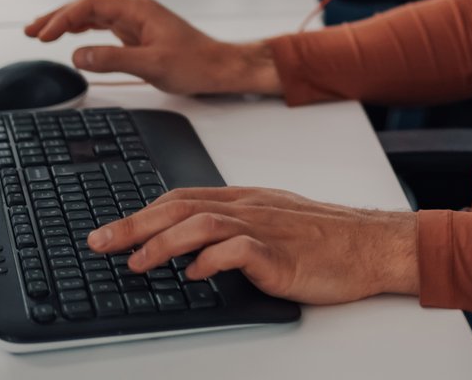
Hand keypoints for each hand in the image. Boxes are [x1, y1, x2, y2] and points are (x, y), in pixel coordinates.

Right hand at [24, 0, 279, 95]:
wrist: (220, 68)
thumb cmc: (195, 63)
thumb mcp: (152, 64)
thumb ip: (113, 58)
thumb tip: (78, 55)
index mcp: (138, 10)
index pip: (90, 6)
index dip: (63, 18)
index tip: (43, 34)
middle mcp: (135, 11)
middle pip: (87, 7)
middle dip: (57, 17)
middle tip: (30, 31)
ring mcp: (137, 22)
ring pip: (94, 17)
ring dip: (67, 23)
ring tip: (40, 33)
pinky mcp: (139, 35)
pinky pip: (104, 28)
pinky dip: (83, 32)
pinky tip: (71, 38)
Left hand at [88, 186, 418, 303]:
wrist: (371, 244)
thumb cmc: (328, 238)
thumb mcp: (274, 223)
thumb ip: (234, 230)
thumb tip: (192, 250)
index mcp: (245, 199)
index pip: (181, 198)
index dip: (141, 212)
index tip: (109, 231)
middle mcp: (249, 208)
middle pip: (180, 207)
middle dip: (134, 225)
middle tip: (99, 242)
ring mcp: (265, 228)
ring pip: (202, 223)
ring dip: (164, 242)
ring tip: (138, 263)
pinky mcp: (282, 254)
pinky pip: (240, 250)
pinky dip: (212, 259)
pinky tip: (195, 273)